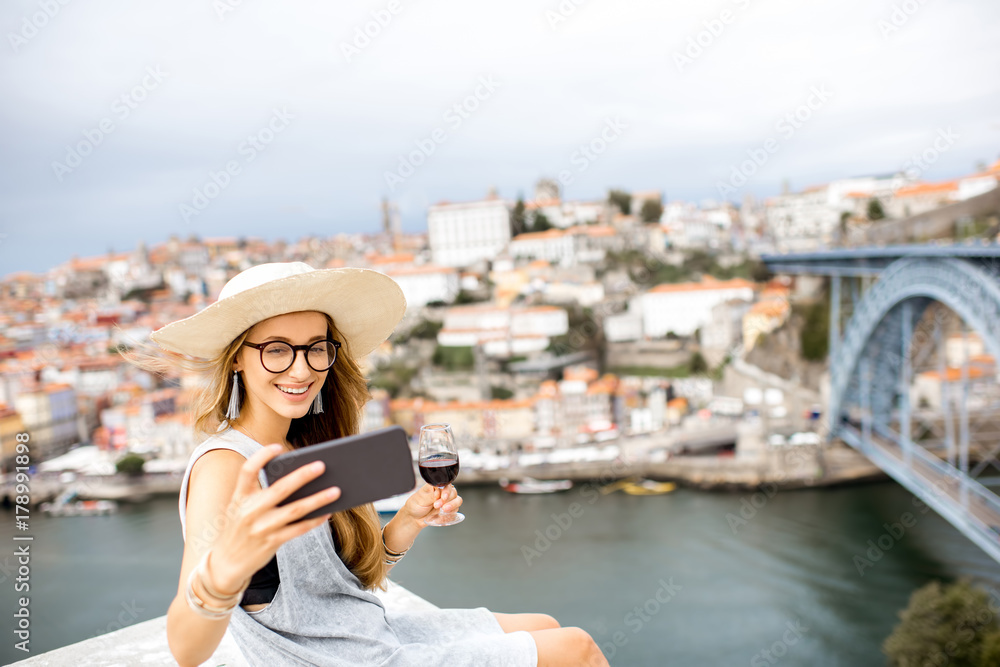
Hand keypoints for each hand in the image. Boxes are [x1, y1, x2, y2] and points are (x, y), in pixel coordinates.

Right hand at [207, 444, 339, 591]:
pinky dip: (315, 520)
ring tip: (336, 490)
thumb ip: (261, 495)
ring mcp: (261, 528)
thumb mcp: (241, 508)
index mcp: (239, 497)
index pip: (247, 471)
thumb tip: (300, 481)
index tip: (278, 447)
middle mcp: (249, 511)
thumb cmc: (240, 528)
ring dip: (318, 499)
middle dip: (302, 475)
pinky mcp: (271, 542)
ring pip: (295, 509)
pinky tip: (327, 512)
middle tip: (322, 465)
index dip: (262, 457)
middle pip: (280, 488)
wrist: (225, 563)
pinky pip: (298, 528)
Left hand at [400, 483, 462, 525]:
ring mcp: (447, 501)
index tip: (443, 498)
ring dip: (453, 505)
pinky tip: (445, 514)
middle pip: (453, 492)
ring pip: (457, 500)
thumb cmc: (415, 505)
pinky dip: (452, 512)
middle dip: (447, 500)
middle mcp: (442, 492)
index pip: (446, 484)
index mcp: (435, 486)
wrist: (414, 518)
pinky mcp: (449, 509)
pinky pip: (456, 509)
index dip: (446, 491)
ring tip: (444, 510)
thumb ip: (430, 494)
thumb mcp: (420, 498)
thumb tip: (438, 490)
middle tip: (437, 505)